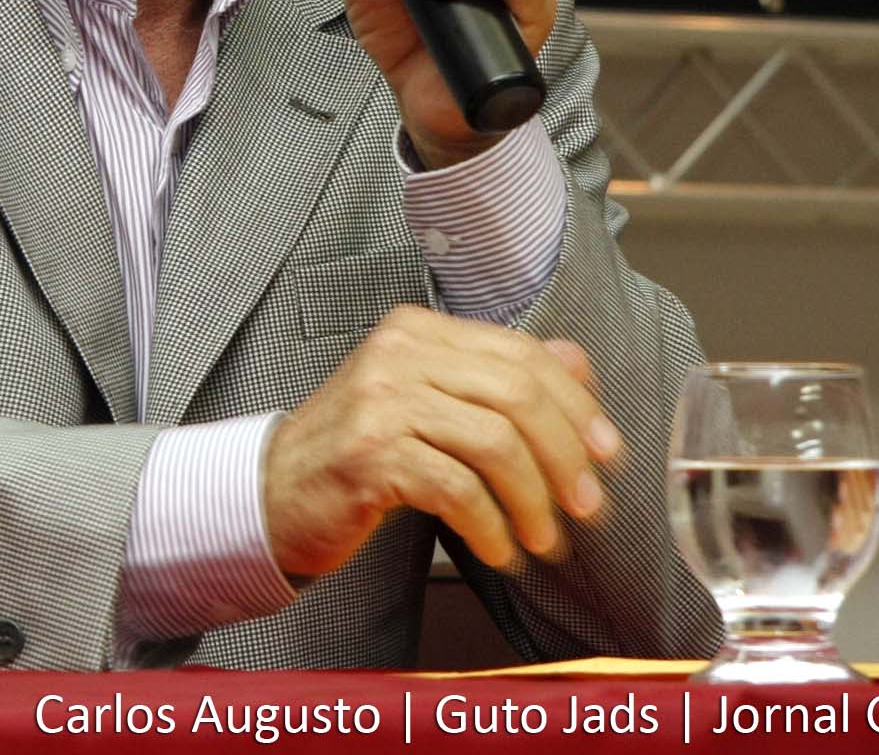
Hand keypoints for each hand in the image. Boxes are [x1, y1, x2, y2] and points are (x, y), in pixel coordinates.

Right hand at [262, 307, 623, 578]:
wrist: (271, 494)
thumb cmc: (357, 453)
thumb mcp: (426, 399)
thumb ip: (494, 377)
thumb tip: (579, 366)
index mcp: (419, 329)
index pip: (522, 353)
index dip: (576, 405)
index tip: (606, 453)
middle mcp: (399, 352)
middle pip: (517, 393)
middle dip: (566, 455)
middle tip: (587, 505)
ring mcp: (380, 400)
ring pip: (495, 442)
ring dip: (534, 500)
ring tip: (544, 538)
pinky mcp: (368, 455)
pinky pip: (456, 490)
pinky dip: (491, 526)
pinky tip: (499, 550)